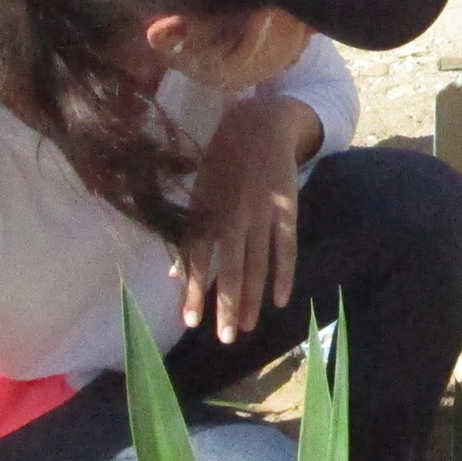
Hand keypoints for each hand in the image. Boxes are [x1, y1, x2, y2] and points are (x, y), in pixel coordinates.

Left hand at [182, 94, 309, 343]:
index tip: (191, 322)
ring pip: (257, 263)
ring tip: (247, 328)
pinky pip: (286, 246)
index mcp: (207, 208)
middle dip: (227, 304)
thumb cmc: (222, 159)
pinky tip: (281, 300)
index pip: (199, 257)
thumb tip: (174, 274)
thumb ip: (189, 233)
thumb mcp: (198, 191)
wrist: (262, 123)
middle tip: (225, 338)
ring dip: (252, 297)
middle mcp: (233, 214)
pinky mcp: (287, 208)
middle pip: (231, 267)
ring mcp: (262, 212)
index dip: (196, 289)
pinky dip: (284, 273)